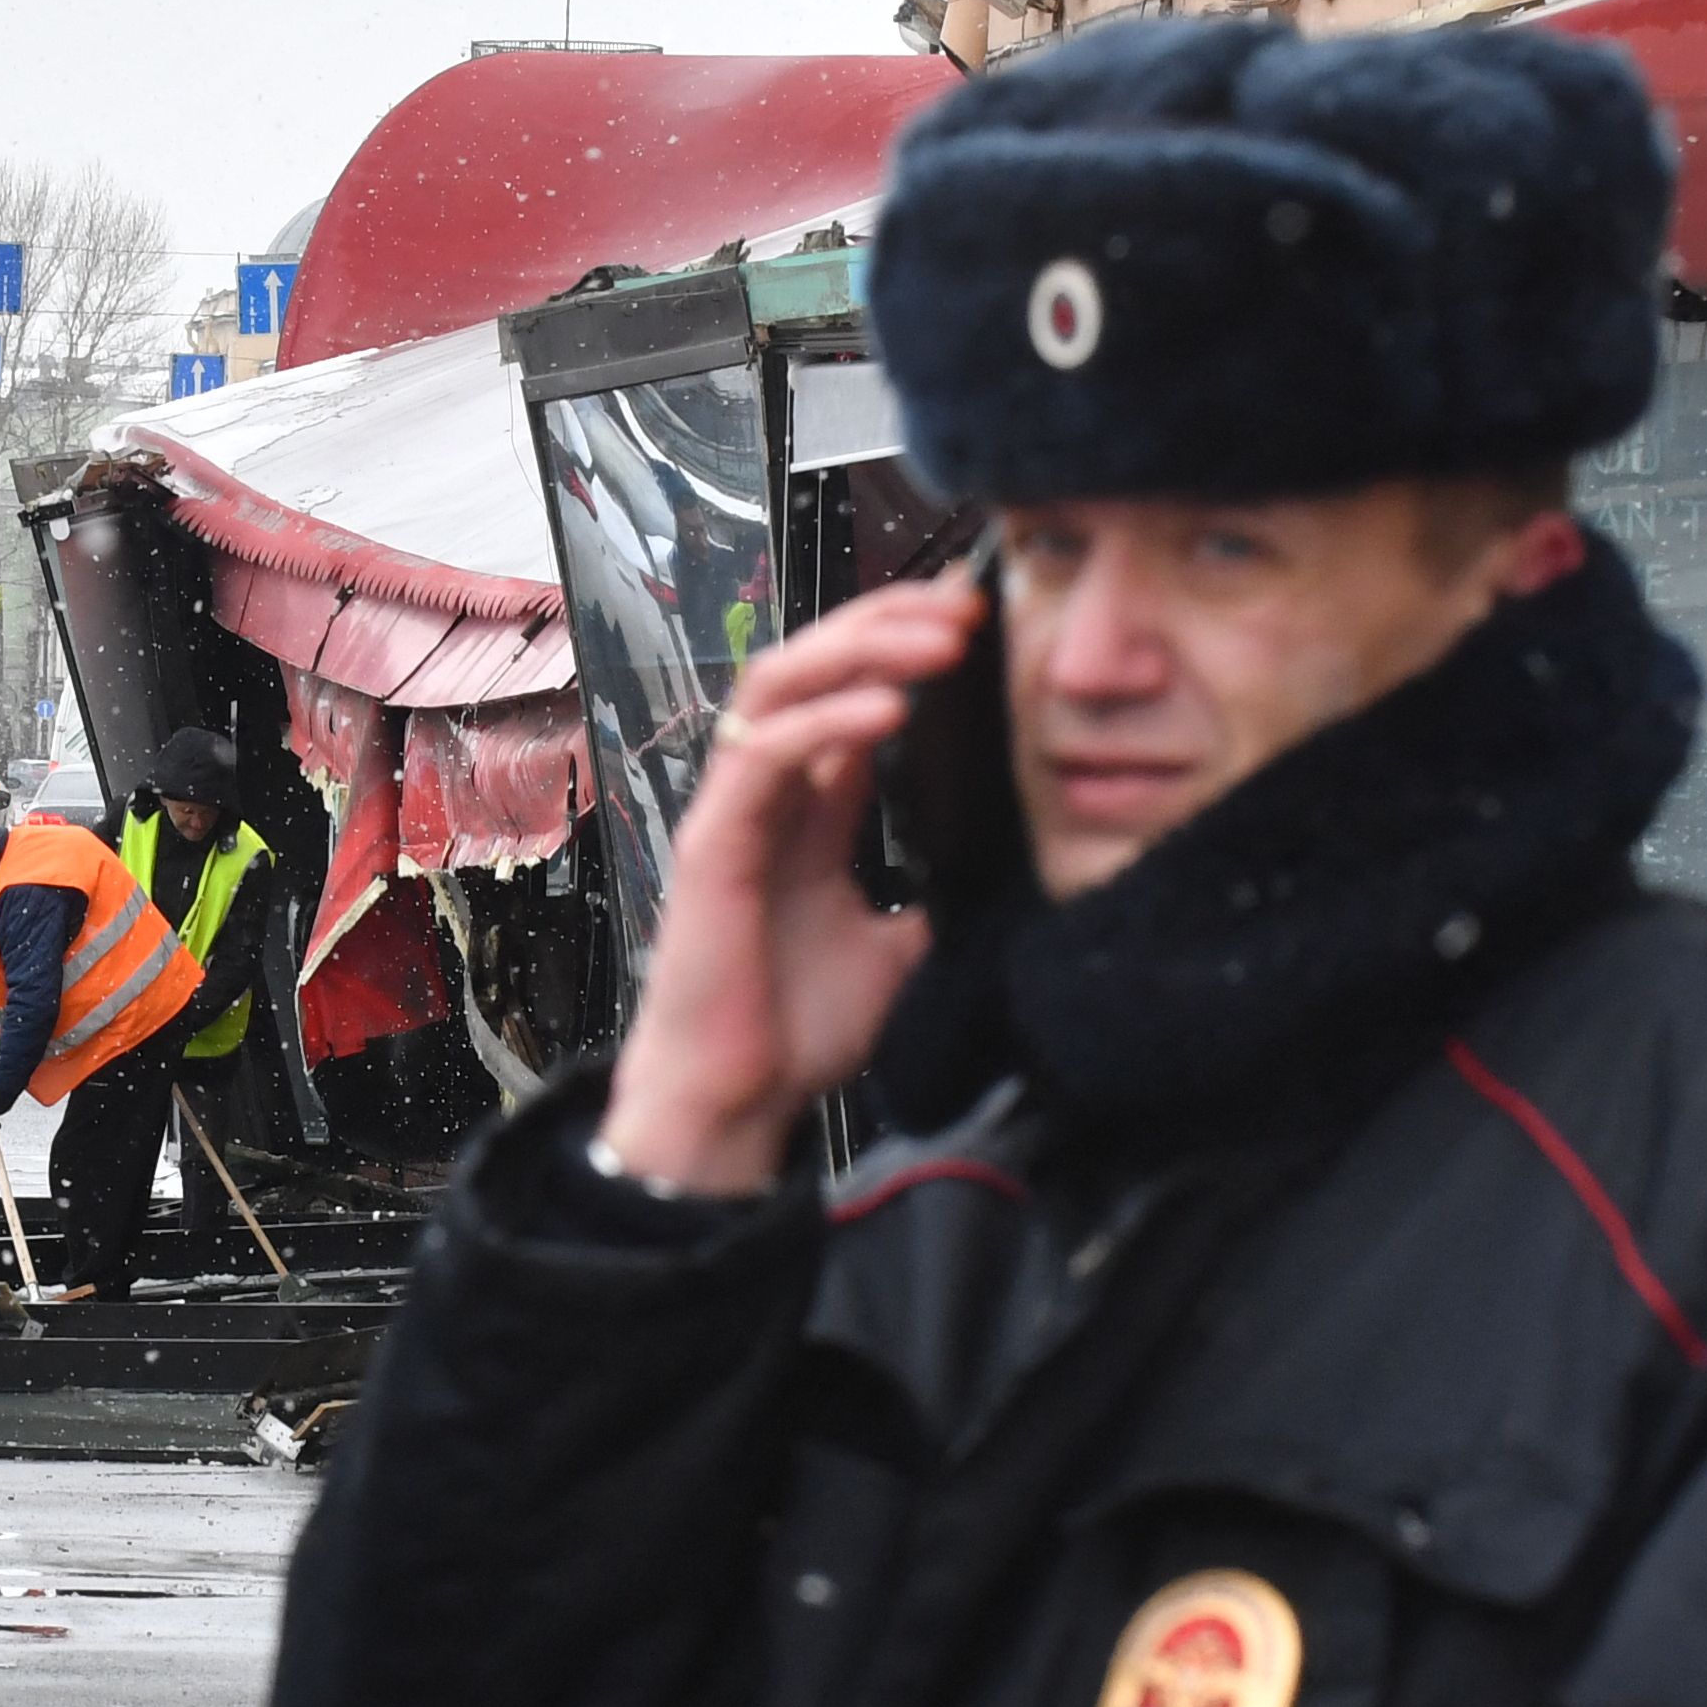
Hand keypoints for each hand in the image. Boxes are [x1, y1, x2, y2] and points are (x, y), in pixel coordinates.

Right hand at [594, 573, 983, 1195]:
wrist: (736, 1102)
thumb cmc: (793, 1030)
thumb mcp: (896, 949)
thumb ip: (926, 894)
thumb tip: (994, 876)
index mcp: (808, 809)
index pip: (851, 691)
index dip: (907, 646)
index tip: (981, 625)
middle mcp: (766, 793)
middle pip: (813, 663)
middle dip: (888, 620)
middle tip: (962, 605)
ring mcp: (733, 810)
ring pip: (780, 684)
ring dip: (860, 649)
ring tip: (934, 640)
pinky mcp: (712, 841)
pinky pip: (763, 753)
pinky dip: (826, 722)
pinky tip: (888, 710)